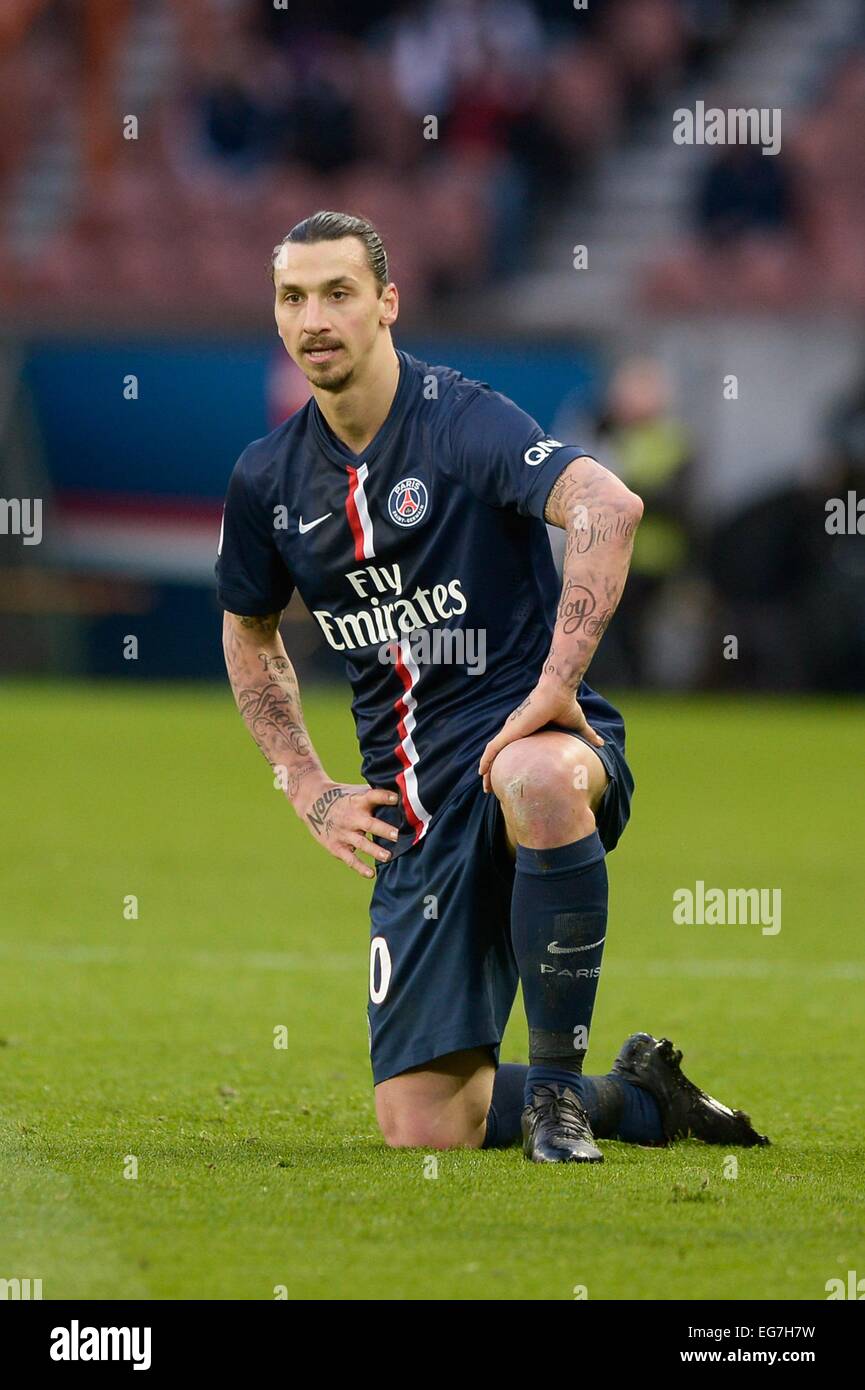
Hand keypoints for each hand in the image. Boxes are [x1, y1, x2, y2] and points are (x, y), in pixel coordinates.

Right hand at [296, 778, 400, 877]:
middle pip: (369, 824)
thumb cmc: (343, 796)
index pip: (372, 796)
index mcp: (358, 801)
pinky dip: (359, 867)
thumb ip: (377, 793)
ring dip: (374, 850)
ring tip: (388, 856)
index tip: (396, 798)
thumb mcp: (357, 791)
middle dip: (383, 829)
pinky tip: (371, 874)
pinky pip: (349, 858)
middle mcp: (351, 817)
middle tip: (397, 835)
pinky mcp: (336, 846)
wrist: (312, 801)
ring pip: (361, 843)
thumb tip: (404, 793)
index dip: (384, 796)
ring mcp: (343, 832)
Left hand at [477, 674, 603, 791]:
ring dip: (487, 770)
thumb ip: (585, 736)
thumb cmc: (565, 706)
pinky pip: (492, 748)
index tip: (510, 780)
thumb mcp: (576, 727)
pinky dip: (486, 760)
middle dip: (494, 772)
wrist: (559, 694)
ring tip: (486, 787)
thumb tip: (601, 743)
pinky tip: (481, 772)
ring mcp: (511, 731)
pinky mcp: (510, 731)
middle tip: (492, 788)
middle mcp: (516, 732)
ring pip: (493, 755)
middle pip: (501, 756)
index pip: (515, 752)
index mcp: (528, 732)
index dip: (511, 766)